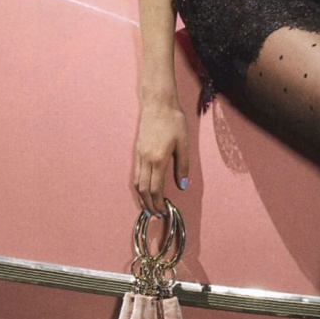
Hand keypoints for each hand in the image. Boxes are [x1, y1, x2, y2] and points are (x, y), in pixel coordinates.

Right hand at [134, 100, 189, 215]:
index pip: (155, 189)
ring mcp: (139, 154)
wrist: (158, 103)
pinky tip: (144, 189)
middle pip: (143, 190)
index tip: (164, 212)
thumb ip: (183, 165)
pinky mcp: (137, 150)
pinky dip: (139, 186)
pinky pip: (135, 173)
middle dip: (149, 205)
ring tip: (148, 208)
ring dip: (142, 198)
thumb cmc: (174, 120)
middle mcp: (145, 159)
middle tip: (156, 215)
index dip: (159, 203)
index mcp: (158, 159)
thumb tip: (182, 185)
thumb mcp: (184, 143)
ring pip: (137, 182)